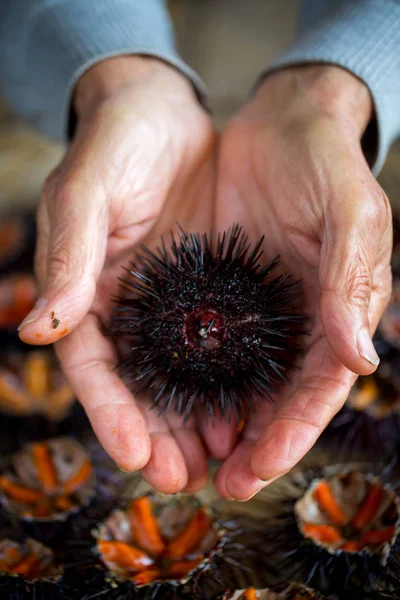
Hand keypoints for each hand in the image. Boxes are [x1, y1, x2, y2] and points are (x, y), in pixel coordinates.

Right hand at [18, 56, 216, 493]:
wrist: (162, 112)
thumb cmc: (115, 143)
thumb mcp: (87, 193)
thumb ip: (69, 257)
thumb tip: (40, 329)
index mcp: (86, 290)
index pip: (91, 365)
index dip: (109, 411)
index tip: (132, 455)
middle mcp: (125, 307)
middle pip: (136, 386)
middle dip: (156, 435)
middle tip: (182, 478)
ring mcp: (167, 302)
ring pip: (178, 378)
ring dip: (194, 422)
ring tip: (219, 461)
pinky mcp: (206, 290)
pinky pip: (217, 345)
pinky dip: (227, 382)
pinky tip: (245, 410)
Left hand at [212, 65, 392, 499]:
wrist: (283, 122)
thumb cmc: (326, 162)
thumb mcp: (351, 212)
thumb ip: (353, 282)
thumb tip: (360, 361)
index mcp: (336, 310)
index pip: (319, 385)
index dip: (294, 430)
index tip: (260, 468)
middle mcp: (297, 319)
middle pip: (277, 397)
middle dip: (252, 443)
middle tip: (220, 484)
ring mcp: (256, 308)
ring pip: (238, 380)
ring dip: (217, 422)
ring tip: (188, 459)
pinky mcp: (219, 289)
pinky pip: (203, 341)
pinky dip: (190, 376)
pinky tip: (169, 401)